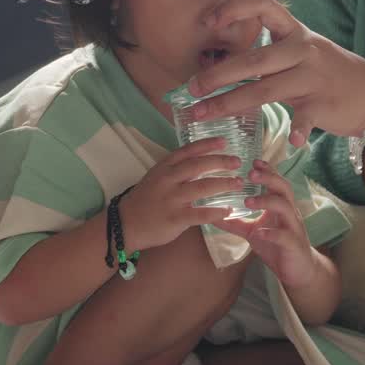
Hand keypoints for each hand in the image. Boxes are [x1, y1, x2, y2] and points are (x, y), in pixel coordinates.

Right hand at [119, 137, 245, 251]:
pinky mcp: (175, 218)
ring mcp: (172, 199)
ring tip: (239, 183)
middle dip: (221, 162)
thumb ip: (176, 169)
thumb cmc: (145, 199)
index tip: (224, 141)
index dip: (207, 144)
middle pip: (198, 165)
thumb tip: (202, 162)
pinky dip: (217, 212)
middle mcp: (168, 179)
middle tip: (238, 162)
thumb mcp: (156, 177)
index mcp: (164, 167)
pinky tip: (228, 210)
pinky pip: (201, 214)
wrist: (125, 223)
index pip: (188, 151)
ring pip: (203, 187)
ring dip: (224, 184)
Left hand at [186, 0, 364, 146]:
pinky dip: (299, 130)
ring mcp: (314, 76)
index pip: (262, 5)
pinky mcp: (325, 103)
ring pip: (266, 89)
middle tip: (191, 89)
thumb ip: (268, 56)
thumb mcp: (300, 53)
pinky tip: (290, 141)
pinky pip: (306, 117)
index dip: (233, 8)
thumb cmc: (327, 74)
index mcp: (294, 31)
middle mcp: (303, 49)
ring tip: (204, 114)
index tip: (208, 21)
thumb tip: (222, 65)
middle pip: (254, 59)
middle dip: (218, 75)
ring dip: (231, 103)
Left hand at [214, 161, 320, 288]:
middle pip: (284, 188)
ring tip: (248, 200)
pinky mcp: (293, 245)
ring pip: (286, 208)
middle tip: (250, 174)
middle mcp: (289, 213)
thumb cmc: (276, 247)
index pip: (276, 182)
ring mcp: (293, 228)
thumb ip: (235, 222)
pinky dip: (272, 233)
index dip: (267, 170)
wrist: (298, 271)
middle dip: (269, 178)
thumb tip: (211, 214)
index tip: (252, 161)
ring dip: (267, 201)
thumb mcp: (252, 232)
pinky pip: (285, 236)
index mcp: (281, 206)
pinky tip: (259, 232)